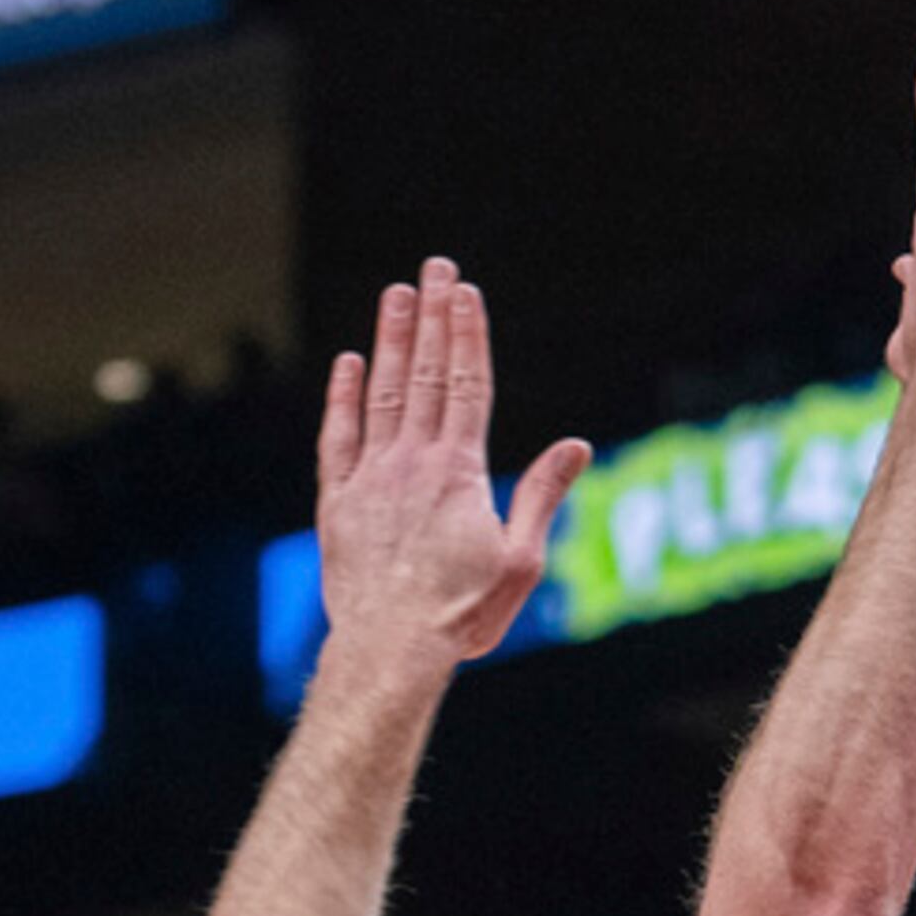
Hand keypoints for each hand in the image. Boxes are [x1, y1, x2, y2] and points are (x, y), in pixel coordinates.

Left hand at [314, 258, 589, 663]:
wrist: (390, 648)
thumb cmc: (462, 613)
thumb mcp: (521, 560)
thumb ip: (542, 495)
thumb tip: (576, 446)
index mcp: (460, 471)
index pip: (468, 385)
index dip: (468, 334)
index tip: (466, 292)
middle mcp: (412, 461)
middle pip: (428, 375)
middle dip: (433, 317)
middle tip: (435, 268)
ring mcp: (371, 477)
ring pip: (383, 392)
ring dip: (392, 341)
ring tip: (396, 294)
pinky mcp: (338, 502)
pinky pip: (338, 437)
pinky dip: (343, 397)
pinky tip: (350, 363)